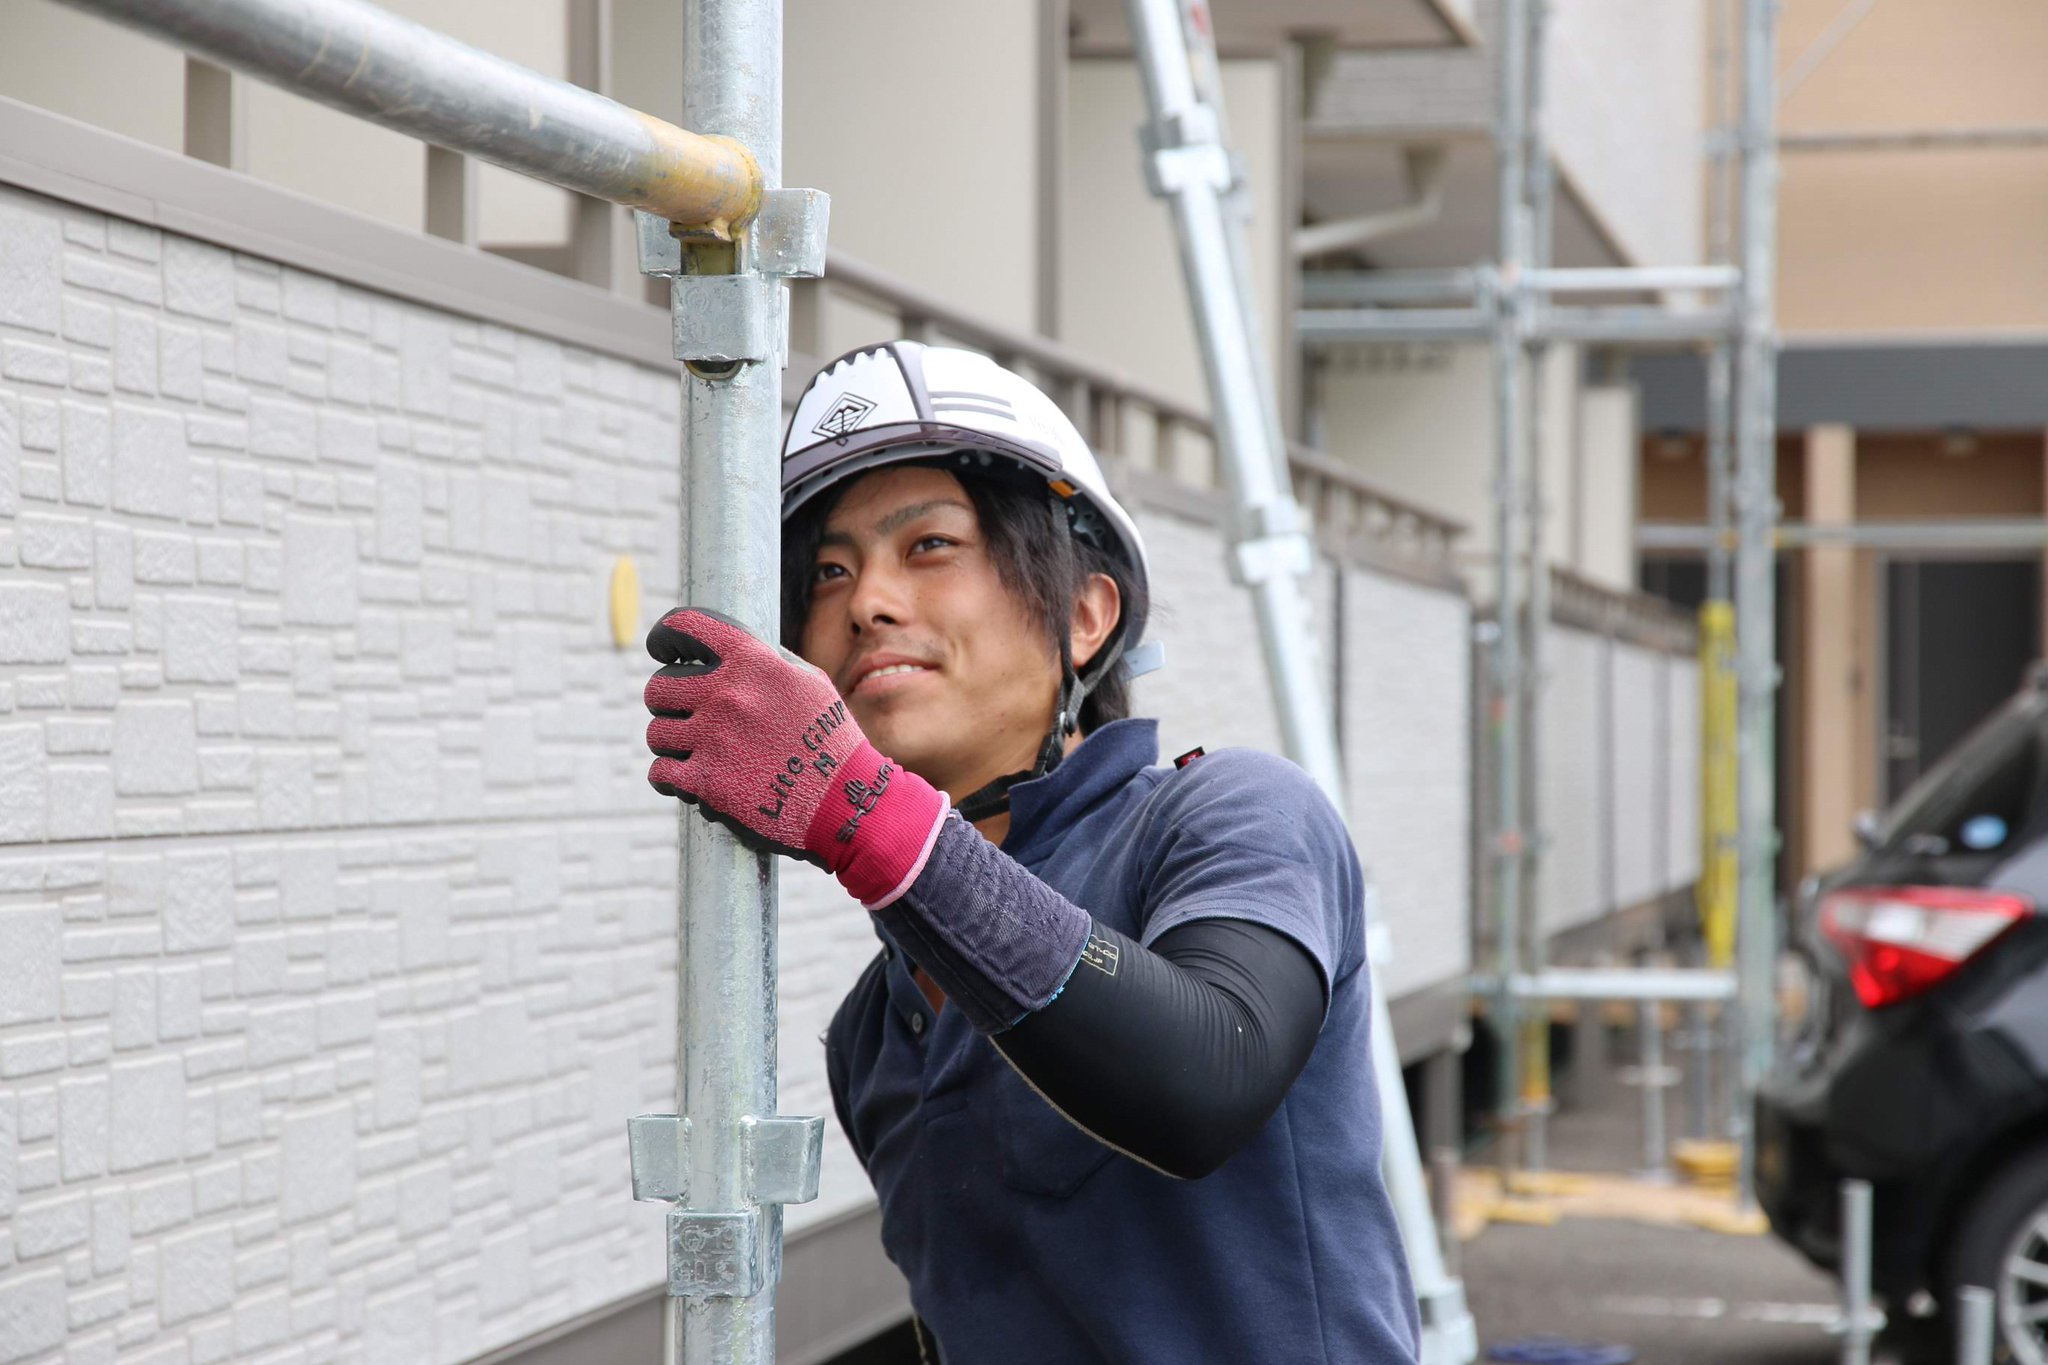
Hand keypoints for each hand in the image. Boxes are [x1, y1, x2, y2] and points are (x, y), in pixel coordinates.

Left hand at [643, 608, 949, 907]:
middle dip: (667, 701)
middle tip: (684, 715)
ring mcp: (713, 738)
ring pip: (656, 732)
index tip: (662, 649)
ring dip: (671, 743)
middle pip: (659, 687)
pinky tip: (682, 779)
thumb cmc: (833, 740)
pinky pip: (659, 772)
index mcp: (752, 662)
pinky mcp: (705, 782)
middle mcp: (727, 695)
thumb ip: (768, 660)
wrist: (848, 799)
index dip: (666, 635)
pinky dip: (667, 777)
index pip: (686, 627)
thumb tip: (733, 649)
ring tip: (692, 752)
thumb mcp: (810, 683)